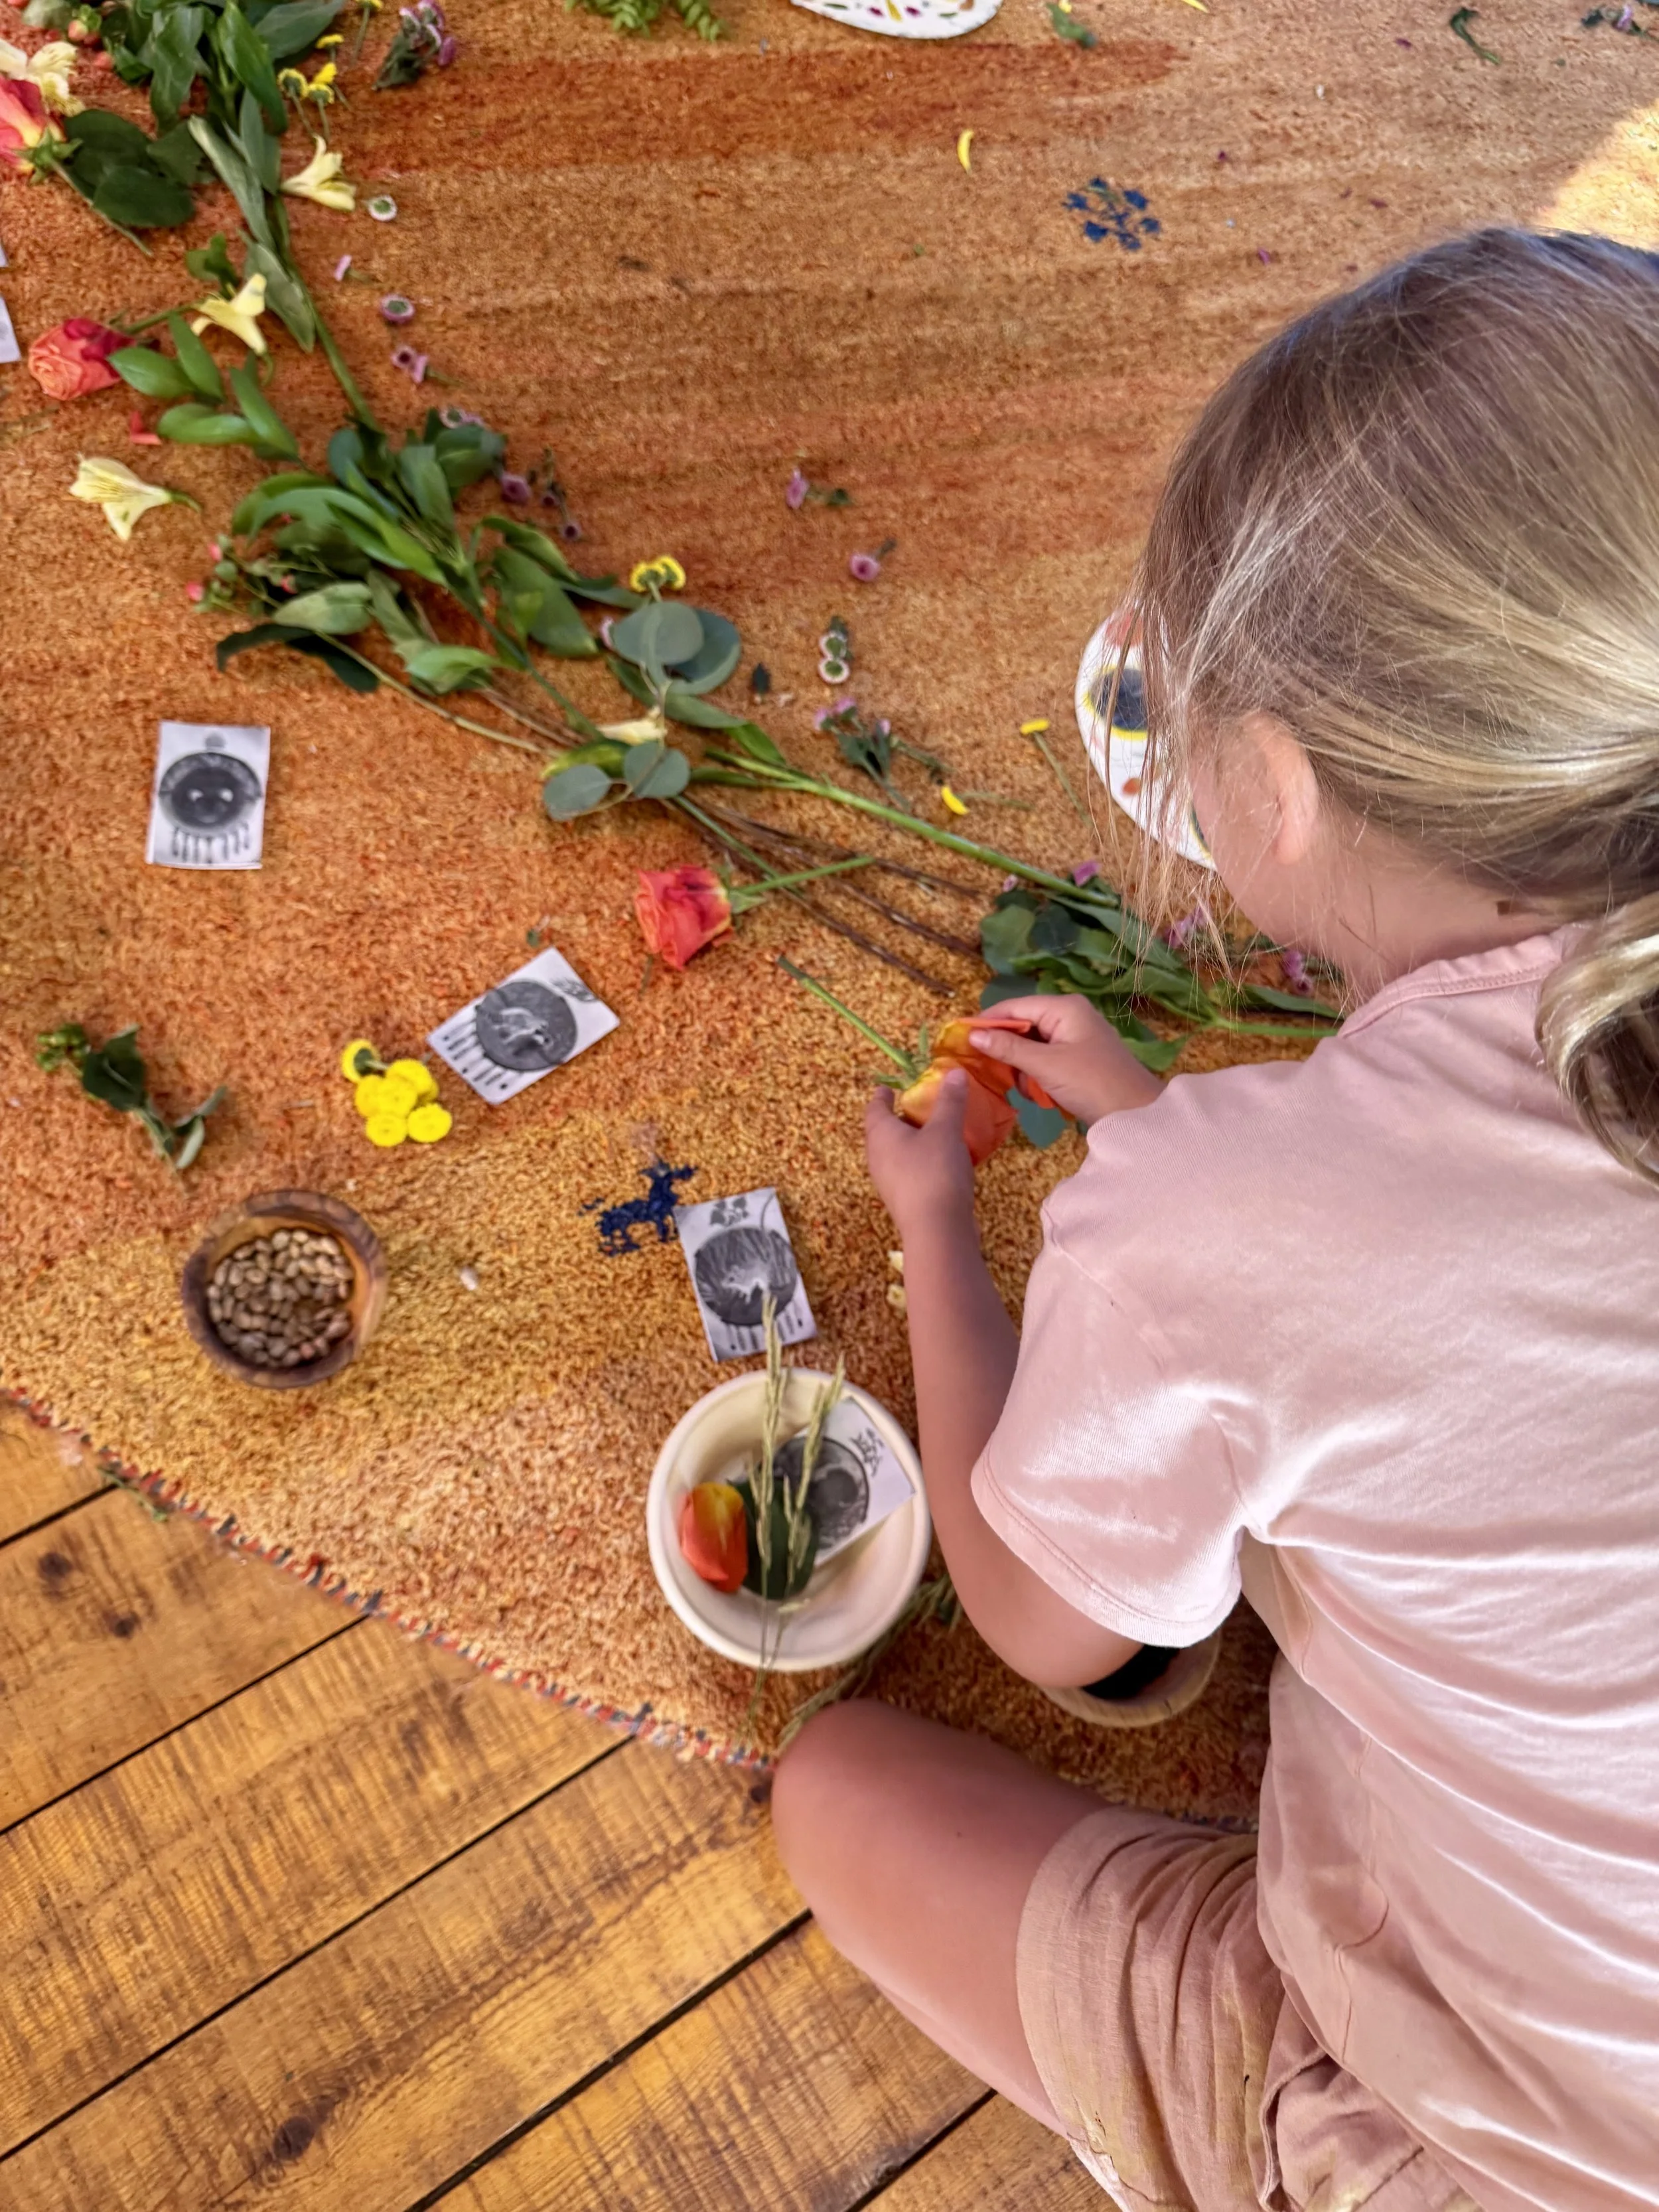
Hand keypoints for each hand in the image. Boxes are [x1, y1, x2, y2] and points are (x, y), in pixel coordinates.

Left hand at [865, 1071, 975, 1239]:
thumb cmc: (934, 1171)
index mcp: (880, 1135)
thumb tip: (953, 1072)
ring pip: (897, 1153)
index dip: (882, 1095)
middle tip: (920, 1106)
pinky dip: (923, 1161)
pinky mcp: (904, 1200)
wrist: (937, 1231)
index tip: (888, 1087)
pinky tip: (945, 1162)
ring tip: (937, 1131)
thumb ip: (950, 1101)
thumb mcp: (946, 1130)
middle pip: (884, 1131)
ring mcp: (889, 1182)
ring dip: (913, 1141)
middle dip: (900, 1117)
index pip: (874, 1108)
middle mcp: (878, 1158)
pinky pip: (910, 1171)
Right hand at [970, 995, 1162, 1124]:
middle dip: (1003, 1044)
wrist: (1136, 1114)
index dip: (986, 1021)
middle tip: (980, 1064)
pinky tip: (1031, 1088)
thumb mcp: (1045, 1065)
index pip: (1015, 1006)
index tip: (959, 1038)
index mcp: (1064, 1007)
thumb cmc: (1091, 1083)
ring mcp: (1076, 1035)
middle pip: (1023, 1023)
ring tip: (1009, 1081)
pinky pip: (1047, 1056)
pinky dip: (1035, 1071)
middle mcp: (1070, 1014)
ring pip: (1033, 1042)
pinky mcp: (1079, 1055)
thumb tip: (973, 1035)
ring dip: (1020, 1062)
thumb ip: (1008, 1049)